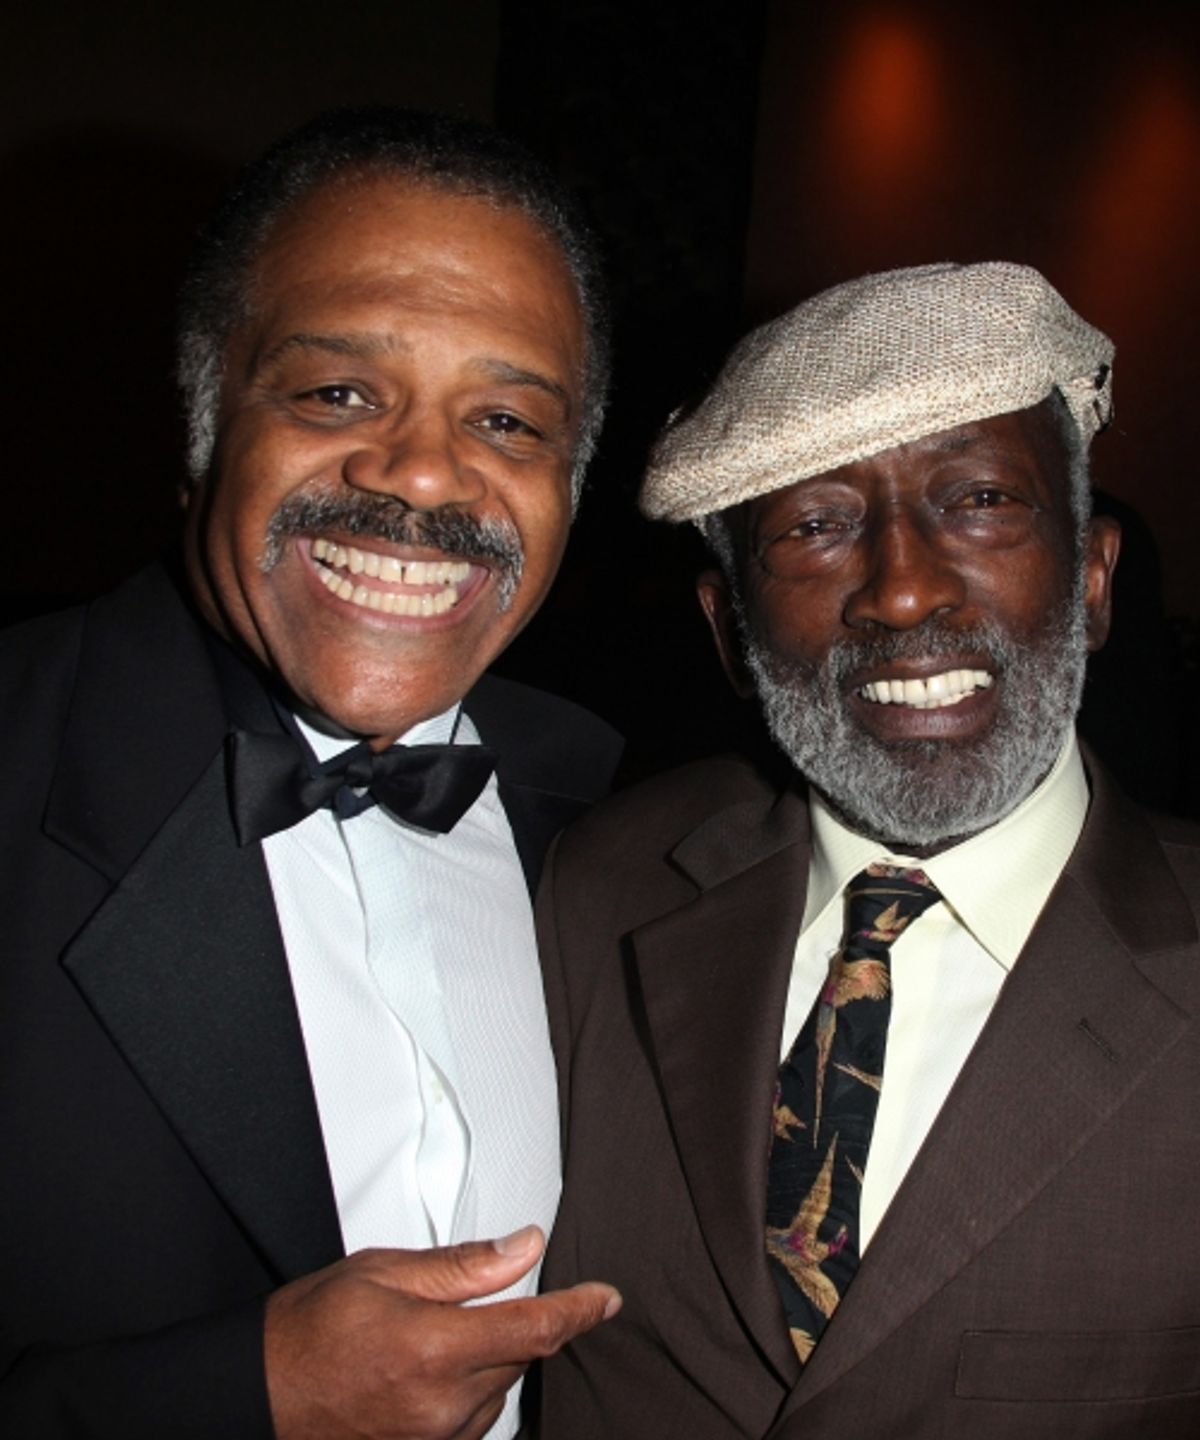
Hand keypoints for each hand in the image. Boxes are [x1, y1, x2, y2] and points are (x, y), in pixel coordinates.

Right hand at [264, 1225, 618, 1439]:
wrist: (259, 1394)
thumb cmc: (310, 1330)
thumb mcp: (383, 1272)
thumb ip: (463, 1265)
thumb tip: (524, 1246)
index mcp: (434, 1348)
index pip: (536, 1328)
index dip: (580, 1309)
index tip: (606, 1298)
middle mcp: (441, 1404)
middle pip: (519, 1356)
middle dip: (514, 1323)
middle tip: (470, 1301)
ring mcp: (434, 1439)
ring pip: (498, 1388)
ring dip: (489, 1358)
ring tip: (430, 1336)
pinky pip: (473, 1419)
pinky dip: (470, 1390)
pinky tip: (430, 1371)